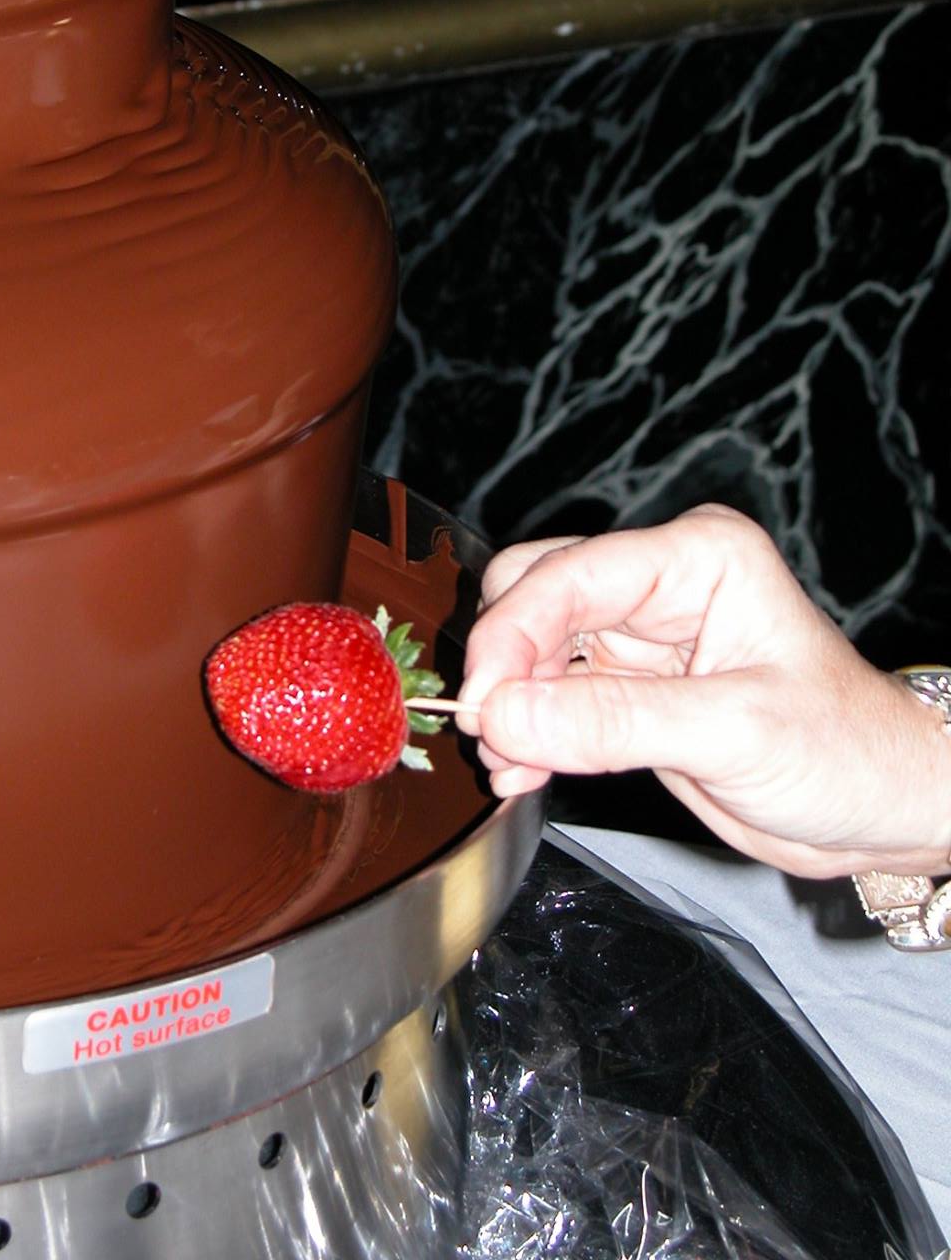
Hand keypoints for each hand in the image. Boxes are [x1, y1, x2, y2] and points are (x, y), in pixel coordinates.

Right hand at [455, 503, 950, 878]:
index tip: (484, 700)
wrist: (884, 810)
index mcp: (696, 557)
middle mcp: (659, 583)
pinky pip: (550, 695)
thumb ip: (612, 724)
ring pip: (532, 646)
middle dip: (504, 663)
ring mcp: (640, 636)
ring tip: (509, 764)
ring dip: (511, 704)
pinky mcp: (628, 688)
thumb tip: (504, 715)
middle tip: (492, 731)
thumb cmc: (846, 752)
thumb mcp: (732, 734)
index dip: (512, 634)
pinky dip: (528, 731)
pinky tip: (525, 771)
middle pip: (535, 593)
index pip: (569, 575)